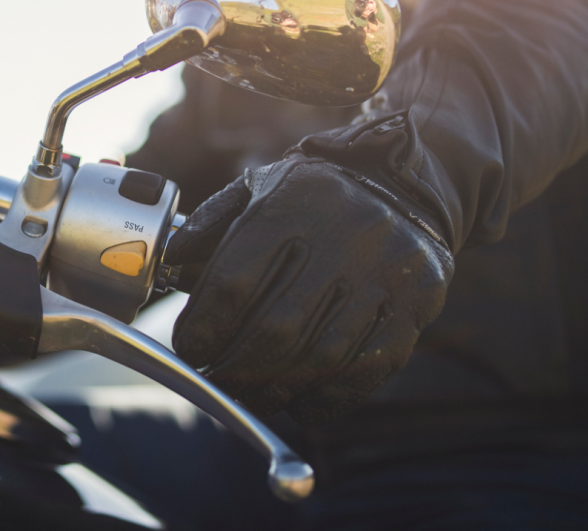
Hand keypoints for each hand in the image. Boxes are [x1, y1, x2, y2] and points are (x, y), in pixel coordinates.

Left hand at [166, 156, 452, 423]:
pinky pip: (369, 367)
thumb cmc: (316, 195)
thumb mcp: (261, 186)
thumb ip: (211, 221)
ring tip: (250, 398)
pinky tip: (301, 404)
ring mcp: (383, 274)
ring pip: (322, 355)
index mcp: (291, 208)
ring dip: (277, 389)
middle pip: (277, 328)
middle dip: (236, 367)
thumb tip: (171, 260)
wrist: (406, 184)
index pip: (235, 280)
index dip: (205, 325)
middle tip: (214, 380)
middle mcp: (341, 239)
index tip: (189, 348)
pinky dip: (329, 397)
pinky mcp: (416, 304)